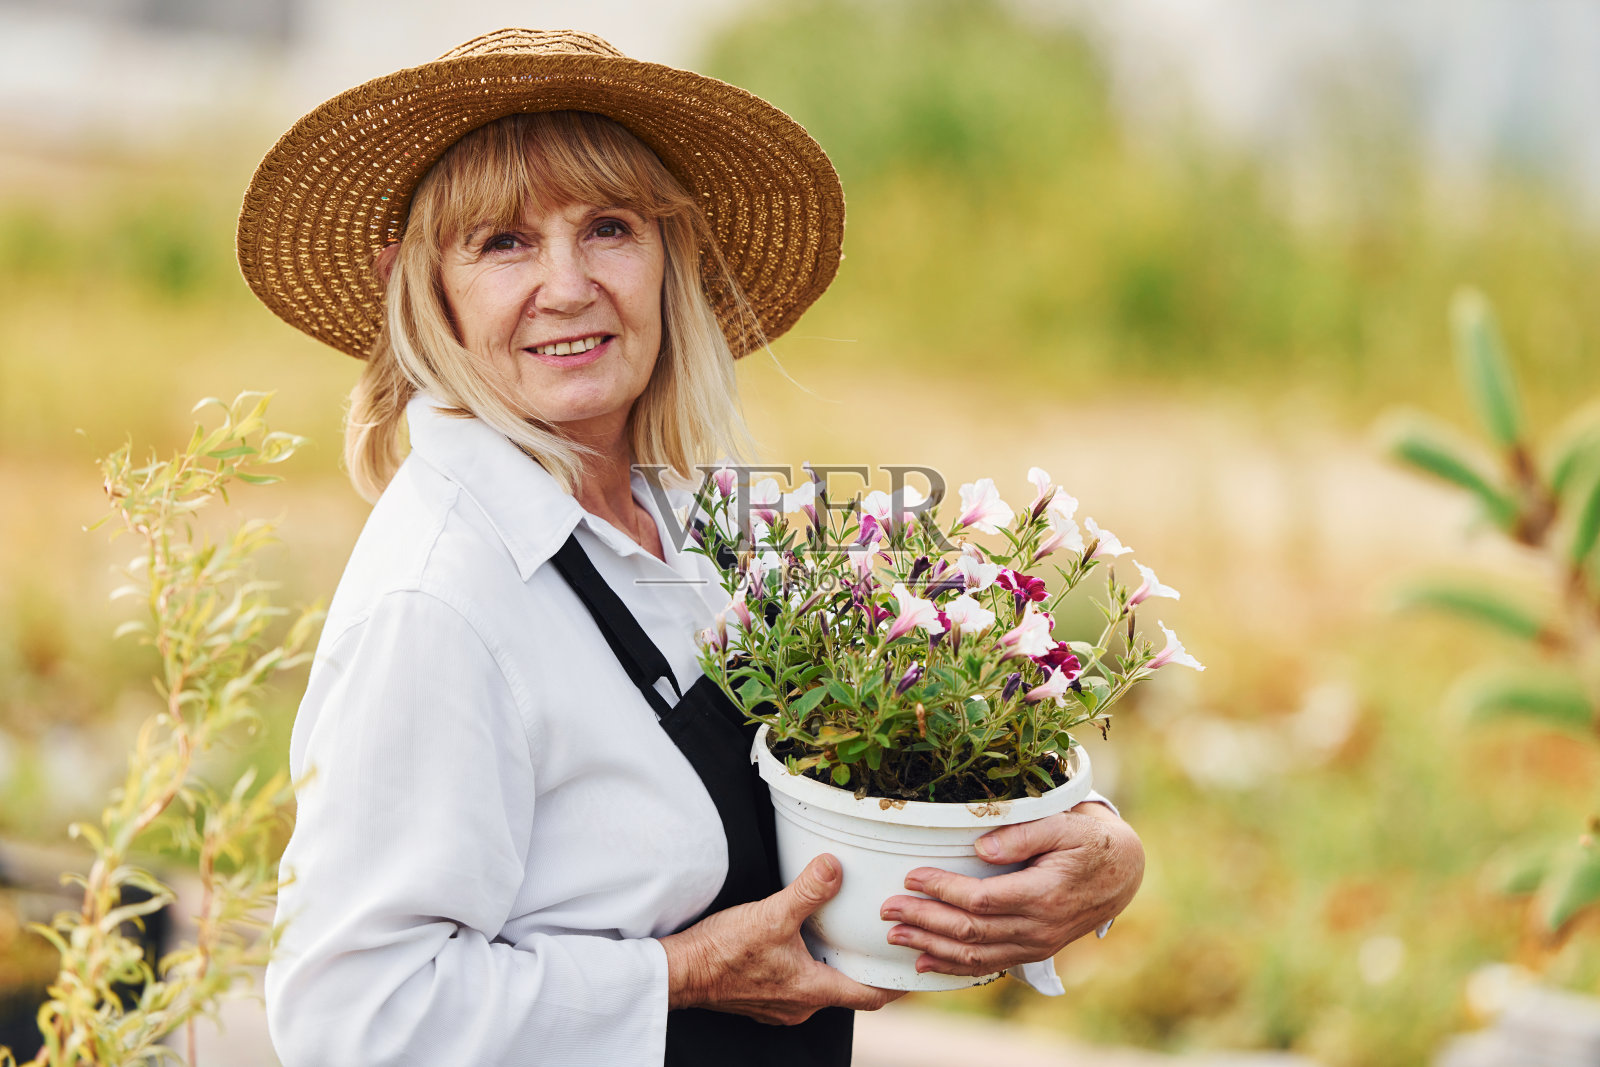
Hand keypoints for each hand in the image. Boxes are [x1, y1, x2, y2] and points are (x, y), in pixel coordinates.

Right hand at [660, 854, 905, 1024]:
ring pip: (819, 987)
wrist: (681, 972)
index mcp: (813, 991)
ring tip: (836, 936)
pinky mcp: (760, 998)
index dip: (894, 984)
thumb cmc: (723, 953)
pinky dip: (804, 966)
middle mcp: (800, 1005)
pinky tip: (795, 943)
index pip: (869, 996)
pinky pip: (793, 985)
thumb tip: (834, 867)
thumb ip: (807, 891)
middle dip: (861, 967)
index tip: (910, 969)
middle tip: (875, 941)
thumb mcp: (772, 914)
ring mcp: (779, 1006)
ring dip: (830, 965)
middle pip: (846, 990)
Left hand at [878, 802, 1143, 976]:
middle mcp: (1039, 927)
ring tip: (895, 934)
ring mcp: (1036, 944)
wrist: (1123, 872)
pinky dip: (953, 966)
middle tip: (888, 909)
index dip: (943, 890)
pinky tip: (925, 962)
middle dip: (925, 920)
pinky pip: (988, 964)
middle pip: (971, 931)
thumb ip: (1023, 834)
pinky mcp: (1033, 950)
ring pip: (975, 954)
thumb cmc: (1088, 841)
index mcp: (1044, 893)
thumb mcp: (1063, 824)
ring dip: (931, 946)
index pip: (982, 899)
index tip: (911, 876)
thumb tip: (980, 846)